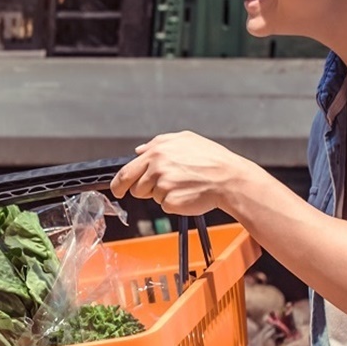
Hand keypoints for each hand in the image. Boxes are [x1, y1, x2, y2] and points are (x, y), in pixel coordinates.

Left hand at [110, 131, 255, 215]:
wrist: (229, 178)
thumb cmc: (211, 159)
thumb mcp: (186, 139)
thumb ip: (158, 142)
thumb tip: (139, 150)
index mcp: (157, 151)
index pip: (126, 170)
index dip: (119, 183)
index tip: (117, 189)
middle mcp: (157, 167)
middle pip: (134, 187)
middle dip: (139, 191)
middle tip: (151, 191)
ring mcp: (163, 185)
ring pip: (151, 197)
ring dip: (162, 194)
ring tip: (182, 185)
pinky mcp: (171, 202)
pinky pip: (165, 206)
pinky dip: (174, 203)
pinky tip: (187, 193)